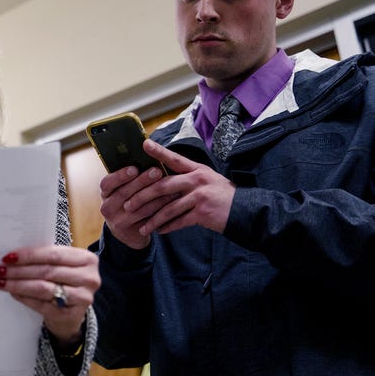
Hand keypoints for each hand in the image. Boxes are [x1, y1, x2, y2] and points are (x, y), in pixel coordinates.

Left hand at [0, 245, 99, 344]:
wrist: (72, 312)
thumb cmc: (64, 282)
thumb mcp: (62, 266)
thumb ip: (45, 258)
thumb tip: (12, 256)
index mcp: (87, 259)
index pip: (53, 254)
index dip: (28, 255)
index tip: (8, 256)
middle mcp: (89, 278)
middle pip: (46, 271)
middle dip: (19, 270)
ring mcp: (82, 298)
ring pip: (42, 288)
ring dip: (17, 284)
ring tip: (1, 281)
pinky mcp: (70, 314)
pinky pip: (40, 304)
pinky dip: (23, 297)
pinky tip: (12, 292)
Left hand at [101, 140, 234, 242]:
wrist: (246, 211)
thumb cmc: (223, 195)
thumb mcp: (208, 180)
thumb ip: (188, 179)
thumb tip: (162, 181)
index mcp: (197, 170)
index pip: (174, 159)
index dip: (159, 151)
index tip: (144, 144)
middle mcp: (197, 180)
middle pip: (163, 186)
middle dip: (142, 197)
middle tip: (128, 204)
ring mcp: (200, 196)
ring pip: (168, 208)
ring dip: (152, 220)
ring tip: (142, 227)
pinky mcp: (202, 213)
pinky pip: (179, 221)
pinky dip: (167, 227)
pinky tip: (158, 231)